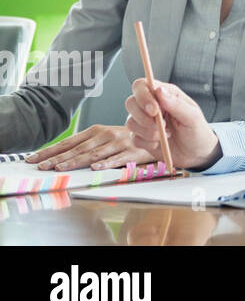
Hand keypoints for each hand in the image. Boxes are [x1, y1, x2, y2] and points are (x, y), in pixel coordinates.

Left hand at [25, 125, 156, 171]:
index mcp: (95, 131)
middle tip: (40, 167)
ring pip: (93, 154)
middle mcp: (105, 134)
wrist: (156, 133)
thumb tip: (58, 157)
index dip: (49, 151)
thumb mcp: (104, 137)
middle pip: (77, 149)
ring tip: (59, 169)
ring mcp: (119, 142)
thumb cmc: (124, 138)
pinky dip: (106, 163)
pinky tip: (95, 168)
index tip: (32, 160)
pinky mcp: (133, 151)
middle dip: (57, 158)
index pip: (68, 142)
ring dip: (75, 162)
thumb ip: (86, 145)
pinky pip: (118, 158)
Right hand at [124, 78, 219, 169]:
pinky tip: (160, 143)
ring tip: (166, 135)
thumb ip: (176, 104)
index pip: (142, 85)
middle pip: (130, 102)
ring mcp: (144, 121)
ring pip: (130, 122)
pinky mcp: (141, 137)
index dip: (143, 96)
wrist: (196, 155)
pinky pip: (134, 138)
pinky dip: (147, 142)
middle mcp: (151, 105)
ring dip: (147, 132)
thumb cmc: (197, 131)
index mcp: (165, 94)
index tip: (154, 110)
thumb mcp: (192, 117)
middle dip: (143, 117)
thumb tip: (159, 90)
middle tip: (162, 126)